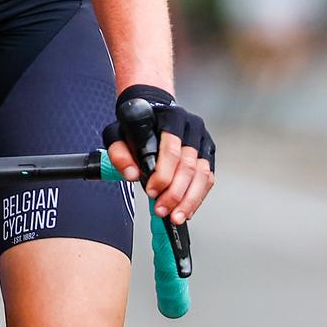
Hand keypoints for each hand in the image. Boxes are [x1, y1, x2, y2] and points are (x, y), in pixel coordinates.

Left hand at [102, 85, 214, 227]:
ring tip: (175, 216)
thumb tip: (130, 174)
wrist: (153, 111)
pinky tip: (186, 209)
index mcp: (171, 118)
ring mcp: (202, 141)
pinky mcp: (208, 153)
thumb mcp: (118, 132)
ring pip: (202, 175)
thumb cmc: (138, 124)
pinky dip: (197, 197)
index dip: (163, 175)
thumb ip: (119, 153)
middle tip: (162, 209)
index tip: (151, 191)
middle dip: (175, 193)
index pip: (171, 150)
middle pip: (188, 165)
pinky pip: (208, 179)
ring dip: (189, 200)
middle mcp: (191, 128)